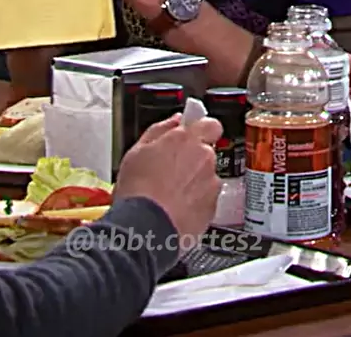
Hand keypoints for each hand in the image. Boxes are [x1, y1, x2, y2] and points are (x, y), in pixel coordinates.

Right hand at [114, 115, 222, 242]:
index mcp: (187, 139)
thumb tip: (174, 122)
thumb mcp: (138, 150)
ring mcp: (211, 182)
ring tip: (170, 193)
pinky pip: (207, 198)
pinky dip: (196, 201)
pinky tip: (176, 206)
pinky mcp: (213, 206)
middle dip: (192, 159)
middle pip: (206, 152)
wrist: (145, 227)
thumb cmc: (138, 190)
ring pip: (206, 176)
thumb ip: (161, 130)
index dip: (202, 130)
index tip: (193, 134)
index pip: (211, 125)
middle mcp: (204, 158)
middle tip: (170, 170)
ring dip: (194, 181)